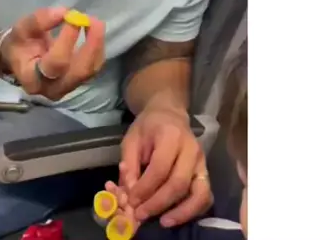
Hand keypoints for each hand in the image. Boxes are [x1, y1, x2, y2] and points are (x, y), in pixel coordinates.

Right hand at [2, 7, 104, 99]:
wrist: (21, 60)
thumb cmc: (20, 44)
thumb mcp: (21, 28)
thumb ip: (40, 20)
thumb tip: (64, 12)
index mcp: (32, 77)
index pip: (56, 62)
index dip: (67, 40)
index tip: (72, 18)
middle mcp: (51, 89)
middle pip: (79, 71)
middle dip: (91, 44)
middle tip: (92, 21)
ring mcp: (67, 88)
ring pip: (91, 69)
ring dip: (97, 44)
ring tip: (93, 22)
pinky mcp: (79, 82)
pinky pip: (94, 67)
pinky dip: (98, 48)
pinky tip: (93, 31)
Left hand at [121, 106, 212, 227]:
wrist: (169, 114)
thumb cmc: (148, 127)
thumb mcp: (131, 140)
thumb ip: (129, 165)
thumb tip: (129, 193)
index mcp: (171, 135)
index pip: (159, 168)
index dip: (145, 188)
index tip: (131, 201)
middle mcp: (191, 149)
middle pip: (179, 183)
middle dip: (158, 203)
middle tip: (141, 215)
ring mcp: (202, 161)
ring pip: (199, 193)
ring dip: (181, 212)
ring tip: (163, 222)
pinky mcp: (206, 172)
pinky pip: (205, 196)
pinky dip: (193, 210)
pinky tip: (176, 216)